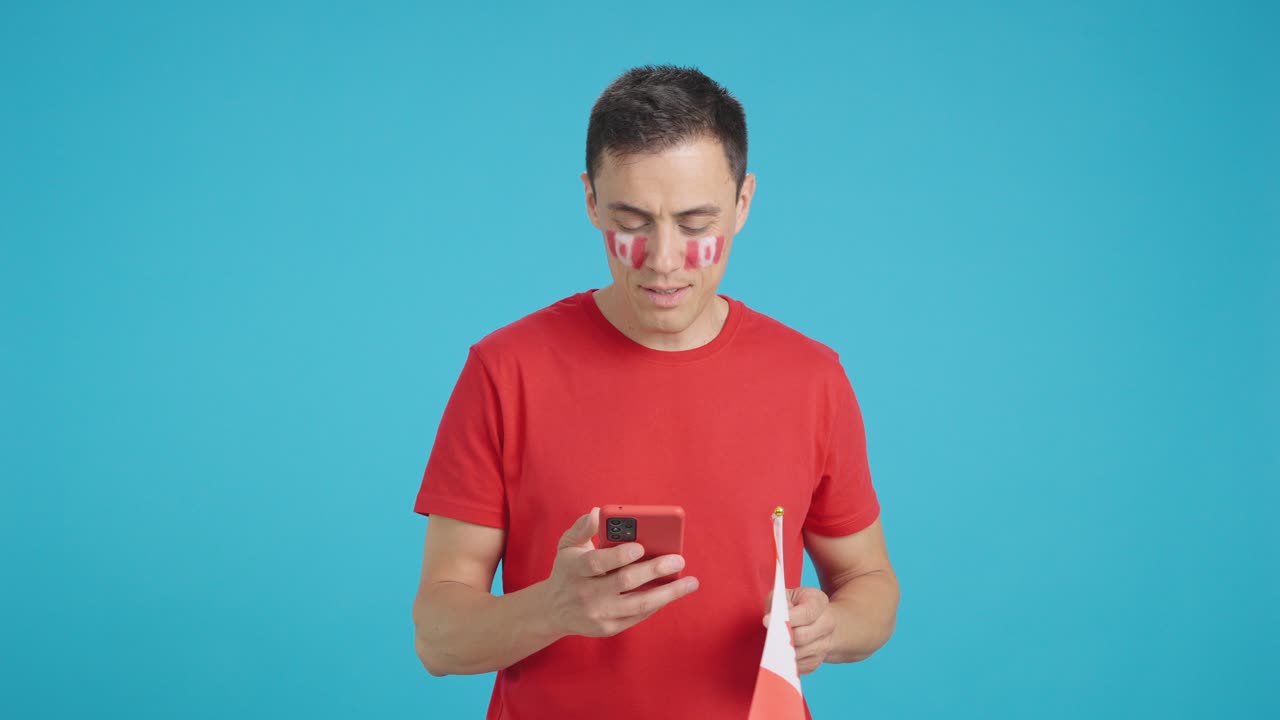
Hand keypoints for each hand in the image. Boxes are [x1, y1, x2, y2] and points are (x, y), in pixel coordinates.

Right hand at [544, 507, 699, 637]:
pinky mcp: (608, 628)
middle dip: (654, 570)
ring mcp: (598, 614)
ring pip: (639, 604)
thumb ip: (582, 528)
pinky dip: (658, 603)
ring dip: (668, 593)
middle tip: (678, 560)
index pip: (597, 562)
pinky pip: (639, 616)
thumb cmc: (568, 570)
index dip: (618, 555)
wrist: (554, 611)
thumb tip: (597, 513)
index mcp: (575, 569)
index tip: (640, 546)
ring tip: (690, 582)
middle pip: (624, 582)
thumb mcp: (568, 546)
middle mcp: (585, 594)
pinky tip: (673, 592)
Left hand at [763, 586, 835, 673]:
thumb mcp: (787, 595)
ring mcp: (824, 645)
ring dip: (782, 650)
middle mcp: (827, 624)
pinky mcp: (816, 662)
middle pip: (801, 637)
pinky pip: (797, 666)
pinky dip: (786, 661)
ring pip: (797, 654)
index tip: (766, 621)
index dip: (787, 619)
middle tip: (769, 635)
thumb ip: (778, 602)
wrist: (818, 621)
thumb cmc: (797, 605)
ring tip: (774, 642)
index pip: (807, 614)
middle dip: (782, 636)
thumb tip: (772, 619)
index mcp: (819, 602)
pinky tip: (783, 651)